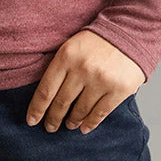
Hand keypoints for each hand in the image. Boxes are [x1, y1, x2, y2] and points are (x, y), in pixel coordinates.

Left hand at [25, 30, 145, 134]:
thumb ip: (60, 67)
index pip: (46, 89)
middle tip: (49, 127)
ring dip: (72, 121)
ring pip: (80, 110)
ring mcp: (101, 80)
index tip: (31, 120)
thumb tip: (45, 96)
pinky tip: (84, 128)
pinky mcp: (119, 90)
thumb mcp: (72, 46)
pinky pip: (100, 113)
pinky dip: (90, 123)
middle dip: (53, 118)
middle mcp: (82, 69)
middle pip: (61, 102)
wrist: (129, 32)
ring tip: (68, 124)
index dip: (37, 109)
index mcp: (66, 56)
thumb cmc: (96, 41)